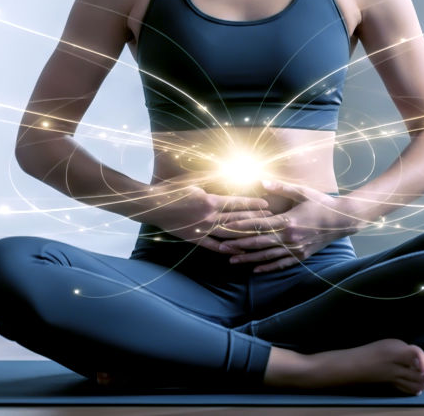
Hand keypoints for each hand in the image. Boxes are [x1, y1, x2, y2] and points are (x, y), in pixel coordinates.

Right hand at [142, 183, 271, 253]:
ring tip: (260, 235)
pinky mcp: (195, 239)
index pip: (237, 203)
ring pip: (229, 234)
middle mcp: (209, 217)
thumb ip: (212, 176)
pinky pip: (214, 246)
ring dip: (246, 235)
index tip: (267, 205)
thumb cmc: (171, 189)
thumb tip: (229, 170)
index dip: (253, 204)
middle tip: (271, 220)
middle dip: (255, 220)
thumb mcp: (193, 179)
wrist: (152, 206)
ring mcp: (202, 230)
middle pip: (237, 219)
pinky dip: (227, 249)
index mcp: (210, 201)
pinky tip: (237, 251)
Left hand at [215, 180, 364, 272]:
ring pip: (267, 256)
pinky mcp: (301, 256)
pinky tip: (255, 270)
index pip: (258, 224)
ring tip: (231, 261)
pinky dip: (267, 267)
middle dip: (237, 245)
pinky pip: (281, 264)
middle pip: (258, 242)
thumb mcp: (302, 192)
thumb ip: (281, 188)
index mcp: (288, 220)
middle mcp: (290, 237)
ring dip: (248, 259)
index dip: (240, 227)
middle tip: (220, 248)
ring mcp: (296, 248)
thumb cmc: (321, 203)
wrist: (343, 220)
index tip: (224, 228)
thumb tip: (261, 181)